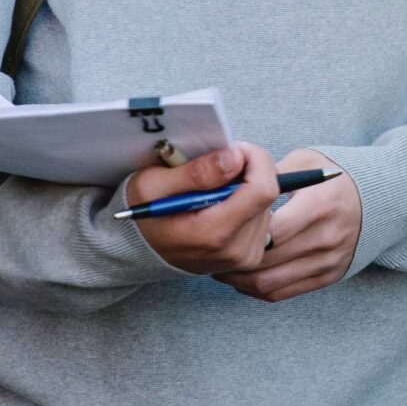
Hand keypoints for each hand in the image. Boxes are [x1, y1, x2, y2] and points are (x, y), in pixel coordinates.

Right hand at [124, 142, 279, 275]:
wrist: (138, 250)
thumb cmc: (144, 215)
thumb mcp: (153, 185)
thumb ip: (196, 173)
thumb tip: (235, 159)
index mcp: (213, 233)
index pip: (264, 189)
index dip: (255, 159)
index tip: (233, 148)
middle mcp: (236, 251)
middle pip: (266, 193)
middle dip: (247, 170)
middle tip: (215, 165)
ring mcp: (245, 257)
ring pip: (268, 203)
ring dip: (246, 186)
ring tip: (212, 188)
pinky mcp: (250, 256)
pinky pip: (263, 216)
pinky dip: (246, 201)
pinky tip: (220, 203)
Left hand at [218, 147, 361, 303]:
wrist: (384, 201)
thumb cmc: (339, 177)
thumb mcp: (309, 162)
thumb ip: (271, 173)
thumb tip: (230, 183)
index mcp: (320, 205)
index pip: (270, 230)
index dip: (239, 230)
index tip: (222, 223)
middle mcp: (326, 238)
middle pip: (263, 261)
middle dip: (230, 257)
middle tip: (210, 248)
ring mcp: (328, 262)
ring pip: (267, 283)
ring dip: (237, 278)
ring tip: (220, 264)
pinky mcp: (327, 277)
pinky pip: (280, 293)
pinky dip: (254, 288)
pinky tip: (242, 275)